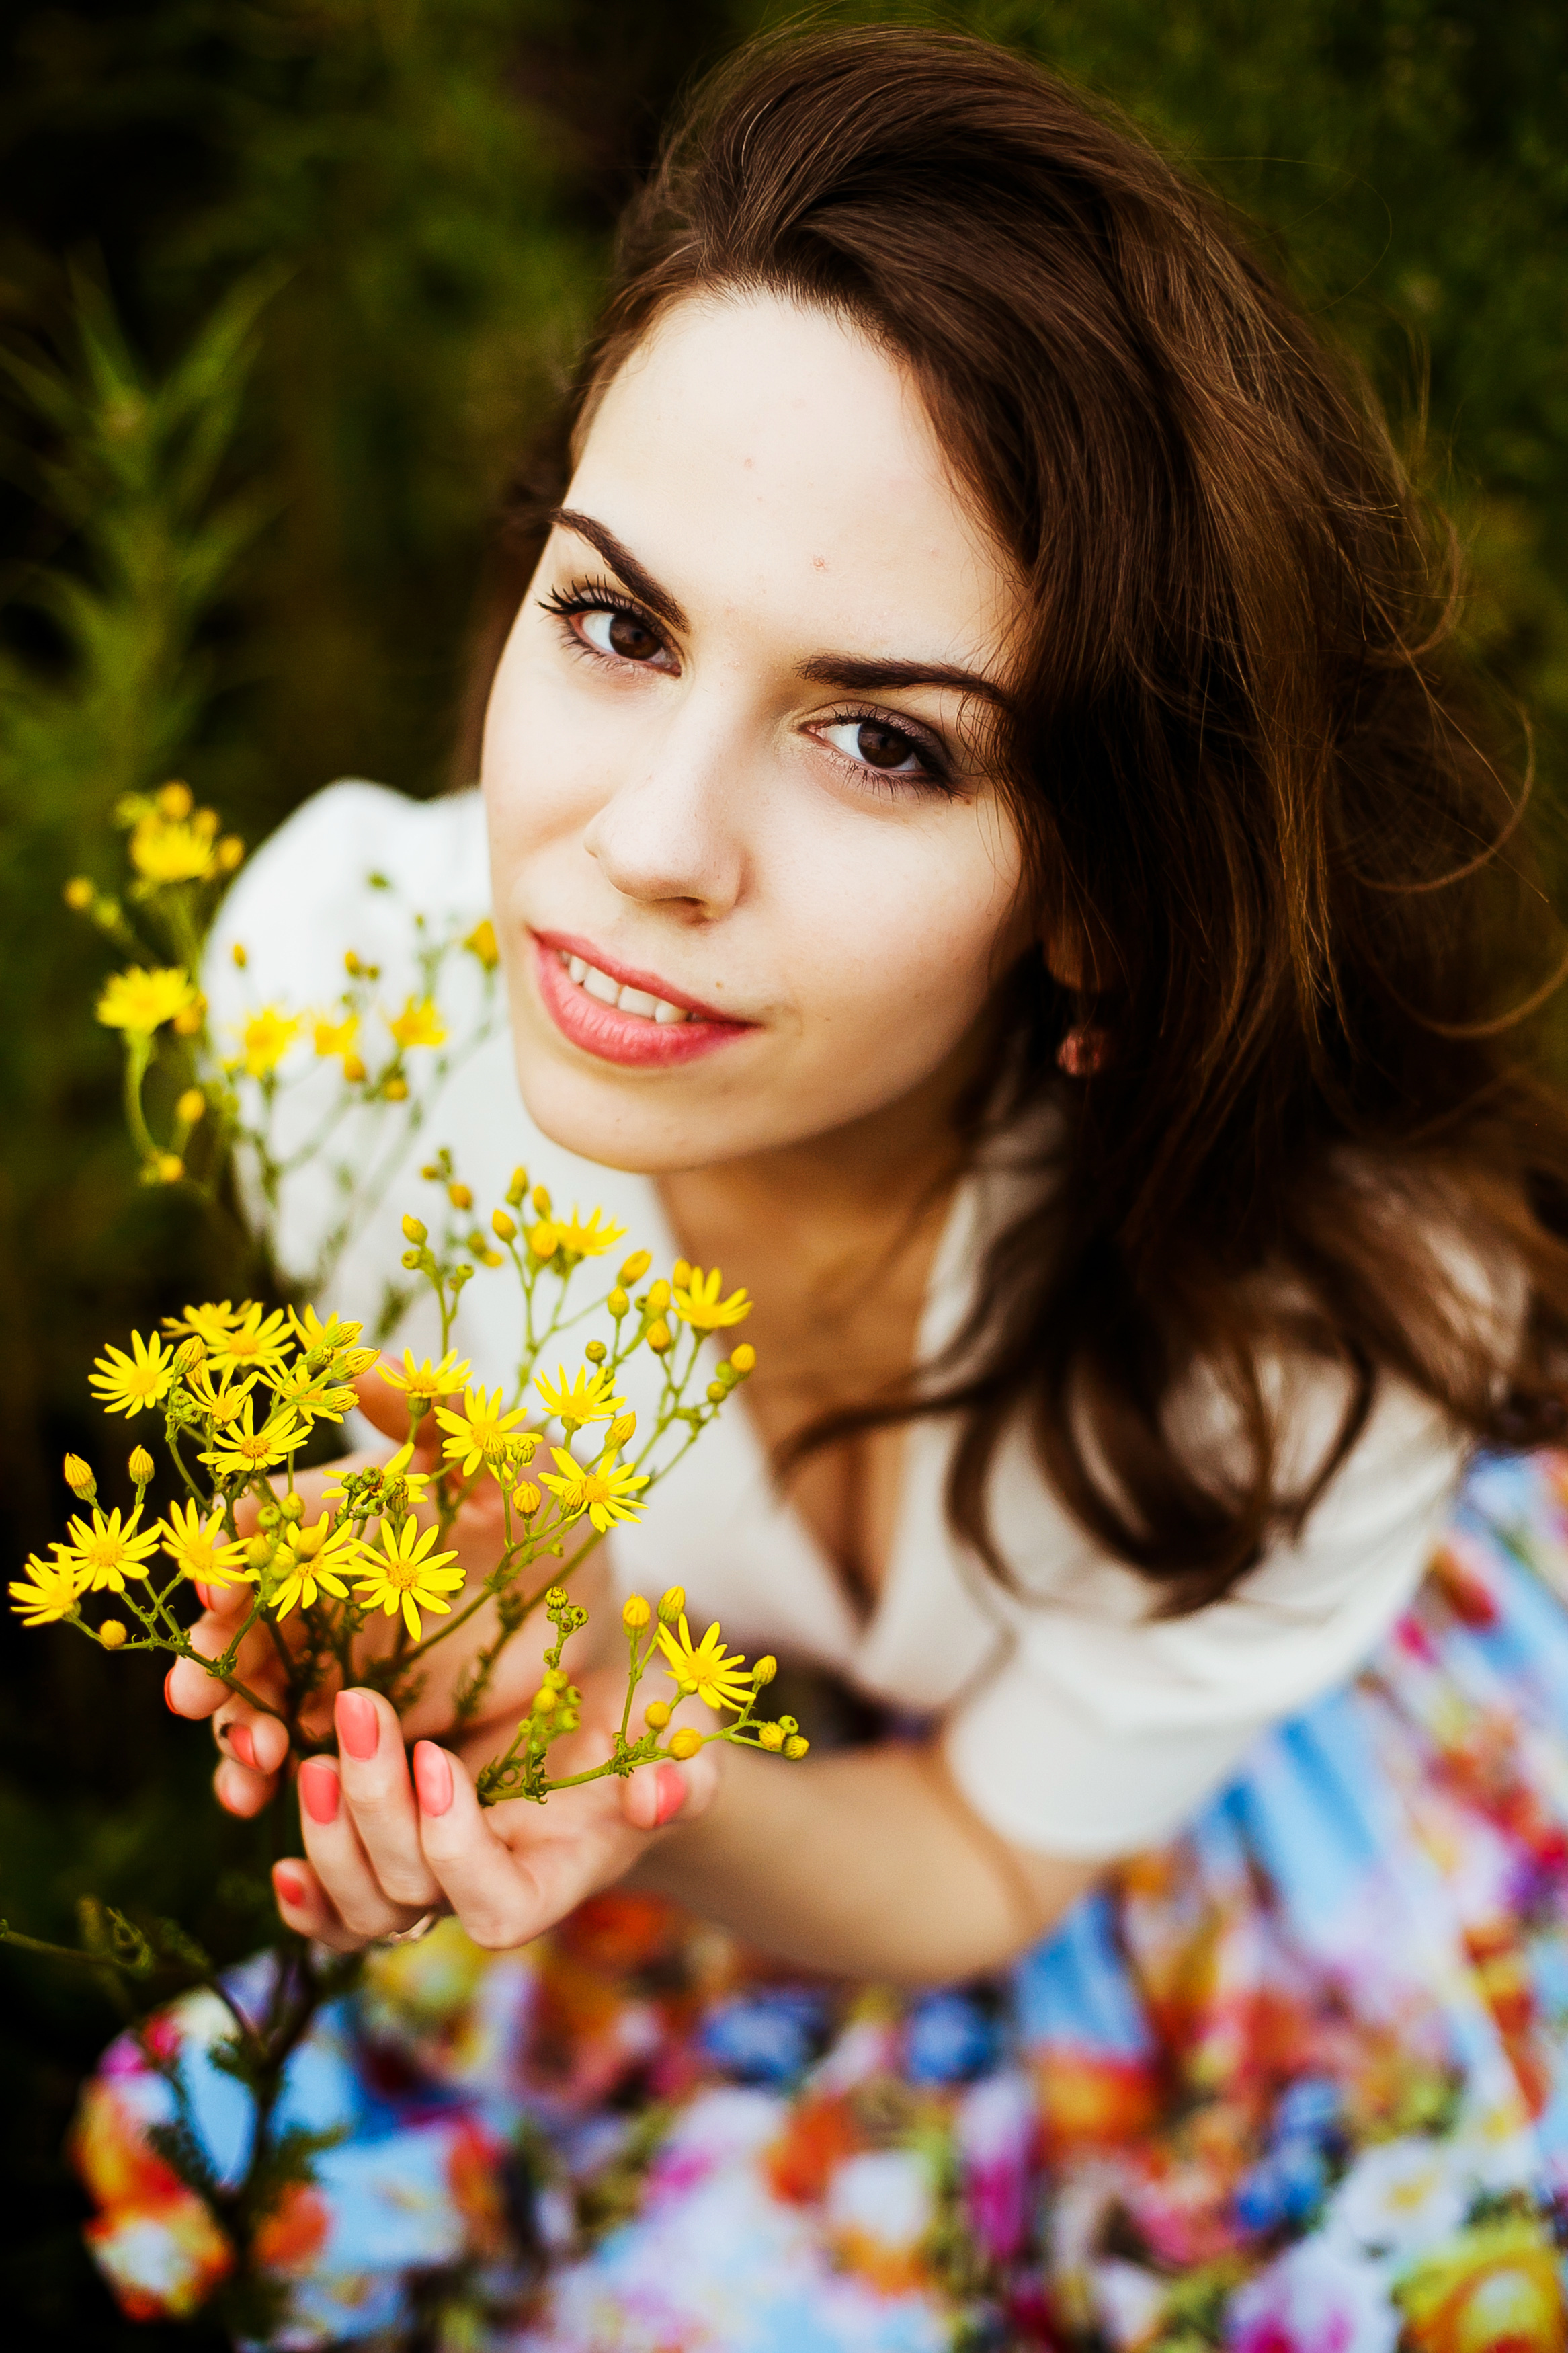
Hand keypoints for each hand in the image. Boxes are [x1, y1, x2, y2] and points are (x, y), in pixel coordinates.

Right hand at [163, 1365, 591, 1814]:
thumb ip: (436, 1413)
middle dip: (204, 1653)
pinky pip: (286, 1751)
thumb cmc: (548, 1513)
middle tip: (192, 1690)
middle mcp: (314, 1590)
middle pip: (231, 1622)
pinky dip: (258, 1774)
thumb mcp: (504, 1455)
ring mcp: (326, 1661)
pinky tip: (259, 1794)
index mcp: (335, 1517)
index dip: (224, 1551)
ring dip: (229, 1724)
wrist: (595, 1610)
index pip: (255, 1528)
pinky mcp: (352, 1724)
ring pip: (246, 1694)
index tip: (217, 1579)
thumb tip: (367, 1357)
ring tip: (250, 1755)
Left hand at [271, 1667, 721, 1951]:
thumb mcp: (682, 1739)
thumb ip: (684, 1772)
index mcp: (554, 1881)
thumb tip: (658, 1797)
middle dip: (374, 1809)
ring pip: (359, 1908)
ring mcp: (430, 1886)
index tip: (438, 1758)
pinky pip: (334, 1912)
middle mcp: (482, 1895)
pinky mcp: (390, 1860)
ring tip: (312, 1756)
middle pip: (408, 1895)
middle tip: (360, 1715)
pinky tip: (280, 1837)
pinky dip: (303, 1893)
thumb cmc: (647, 1731)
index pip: (494, 1908)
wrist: (599, 1725)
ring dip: (326, 1835)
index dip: (455, 1850)